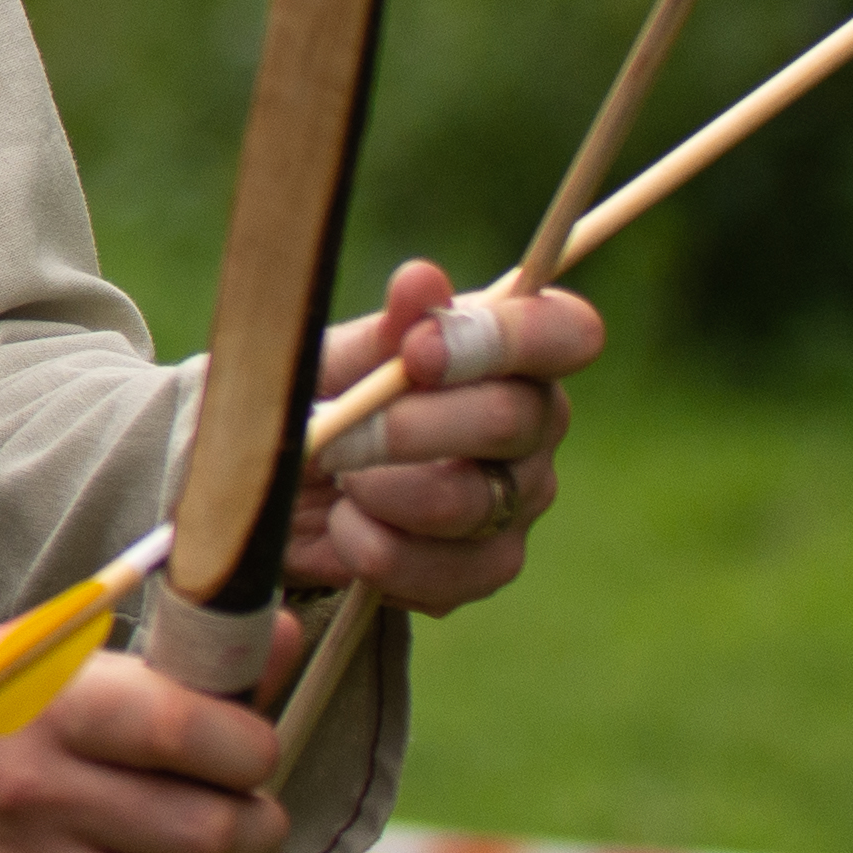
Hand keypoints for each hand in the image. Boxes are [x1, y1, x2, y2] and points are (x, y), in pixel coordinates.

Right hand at [0, 622, 296, 852]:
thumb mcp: (47, 642)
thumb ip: (166, 655)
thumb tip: (280, 638)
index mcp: (60, 707)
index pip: (193, 735)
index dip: (253, 744)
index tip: (250, 743)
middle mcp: (48, 795)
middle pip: (206, 835)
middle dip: (257, 825)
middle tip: (248, 809)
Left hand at [287, 257, 603, 613]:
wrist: (284, 487)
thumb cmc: (325, 399)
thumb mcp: (336, 356)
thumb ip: (383, 329)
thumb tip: (422, 281)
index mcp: (512, 348)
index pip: (567, 332)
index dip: (501, 340)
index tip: (417, 354)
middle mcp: (536, 423)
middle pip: (515, 421)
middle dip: (410, 428)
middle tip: (336, 438)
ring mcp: (520, 498)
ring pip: (474, 501)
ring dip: (383, 492)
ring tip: (335, 478)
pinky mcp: (488, 565)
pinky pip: (451, 572)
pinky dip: (377, 552)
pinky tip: (344, 528)